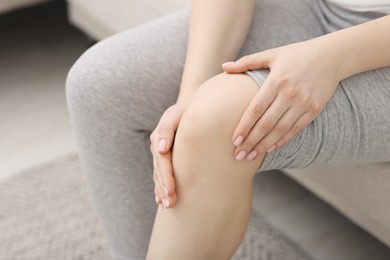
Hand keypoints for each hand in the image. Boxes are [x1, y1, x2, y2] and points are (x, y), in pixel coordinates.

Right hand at [150, 102, 186, 207]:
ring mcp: (160, 153)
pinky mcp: (165, 157)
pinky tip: (161, 199)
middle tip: (171, 204)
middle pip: (159, 171)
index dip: (166, 177)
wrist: (189, 107)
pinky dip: (160, 186)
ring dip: (161, 190)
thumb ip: (166, 130)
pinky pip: (160, 174)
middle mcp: (158, 148)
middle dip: (164, 188)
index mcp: (159, 138)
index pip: (162, 162)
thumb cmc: (185, 111)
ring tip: (168, 205)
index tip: (171, 191)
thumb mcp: (175, 115)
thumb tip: (161, 149)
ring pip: (159, 175)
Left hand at [223, 39, 340, 159]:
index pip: (256, 109)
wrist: (332, 56)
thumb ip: (247, 62)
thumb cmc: (296, 54)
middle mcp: (290, 94)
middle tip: (238, 155)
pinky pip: (295, 130)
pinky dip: (282, 141)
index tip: (234, 140)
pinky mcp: (314, 110)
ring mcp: (303, 103)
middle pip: (266, 124)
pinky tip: (269, 149)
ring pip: (280, 130)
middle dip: (251, 142)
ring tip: (250, 156)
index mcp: (276, 80)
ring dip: (264, 146)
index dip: (244, 127)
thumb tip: (223, 67)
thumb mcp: (271, 54)